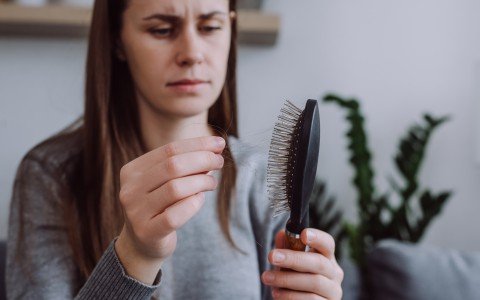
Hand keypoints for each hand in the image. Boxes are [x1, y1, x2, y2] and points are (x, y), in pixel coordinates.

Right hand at [115, 136, 224, 283]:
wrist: (142, 243)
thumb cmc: (160, 206)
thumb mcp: (167, 181)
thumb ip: (185, 165)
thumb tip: (215, 147)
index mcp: (132, 171)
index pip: (169, 149)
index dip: (198, 144)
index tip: (220, 143)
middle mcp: (129, 189)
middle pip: (173, 166)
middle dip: (202, 160)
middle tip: (220, 161)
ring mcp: (135, 212)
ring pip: (176, 188)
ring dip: (201, 182)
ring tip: (212, 183)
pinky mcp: (147, 232)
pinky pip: (175, 215)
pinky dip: (194, 204)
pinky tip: (200, 199)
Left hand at [261, 229, 343, 299]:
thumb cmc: (294, 279)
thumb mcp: (288, 263)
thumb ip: (286, 248)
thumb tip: (281, 234)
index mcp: (326, 257)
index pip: (327, 243)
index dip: (317, 237)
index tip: (303, 234)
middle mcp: (334, 274)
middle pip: (319, 262)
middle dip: (293, 259)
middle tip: (272, 257)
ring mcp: (333, 292)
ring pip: (314, 282)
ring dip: (286, 279)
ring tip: (267, 278)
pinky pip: (309, 299)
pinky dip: (290, 295)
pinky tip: (277, 293)